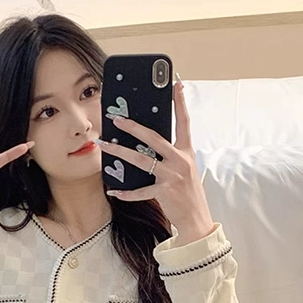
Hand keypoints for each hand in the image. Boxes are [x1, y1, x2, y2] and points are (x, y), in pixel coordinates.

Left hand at [98, 80, 214, 244]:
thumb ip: (170, 156)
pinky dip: (125, 192)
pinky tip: (113, 190)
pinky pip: (140, 191)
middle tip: (117, 118)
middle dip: (133, 127)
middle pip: (153, 138)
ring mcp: (172, 176)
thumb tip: (148, 146)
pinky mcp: (165, 192)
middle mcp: (180, 160)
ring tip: (105, 146)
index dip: (180, 103)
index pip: (184, 122)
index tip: (176, 84)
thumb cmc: (188, 194)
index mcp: (186, 152)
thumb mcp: (185, 170)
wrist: (197, 219)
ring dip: (120, 152)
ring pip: (141, 160)